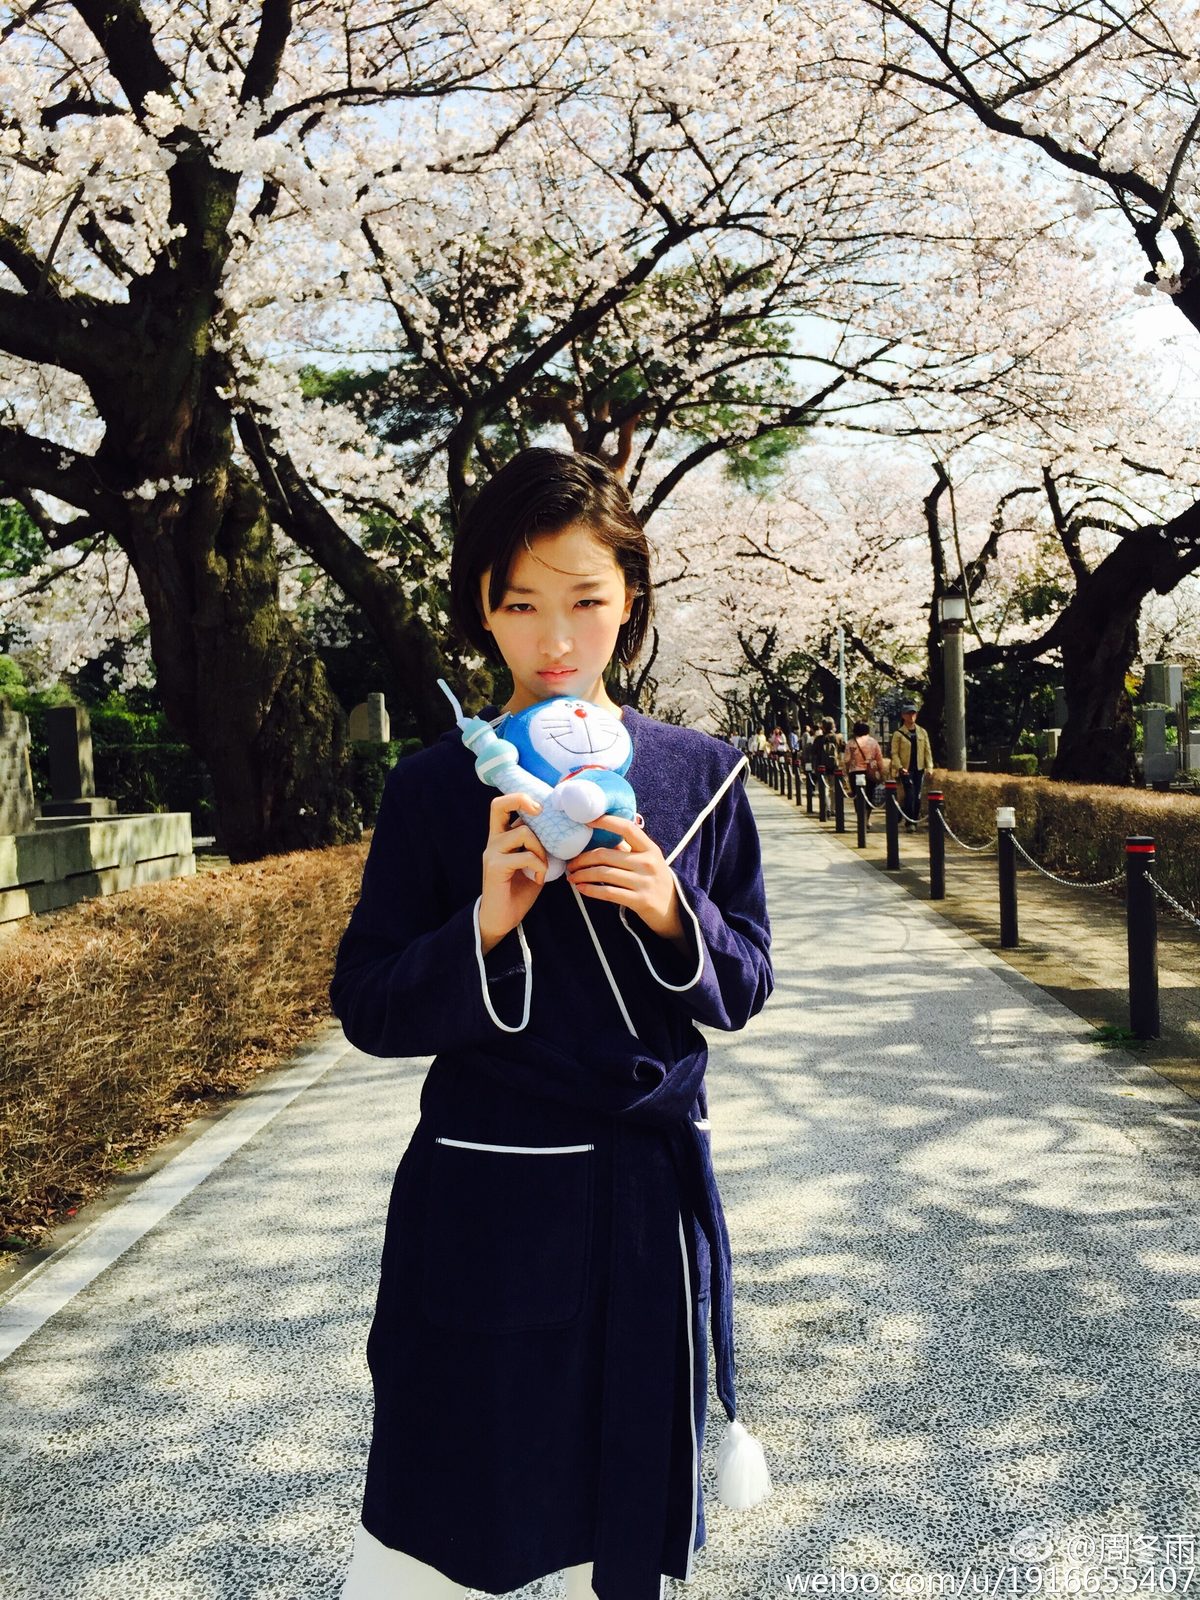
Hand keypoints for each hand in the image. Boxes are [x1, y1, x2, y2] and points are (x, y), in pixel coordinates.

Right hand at [478, 792, 547, 954]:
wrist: (501, 919)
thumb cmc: (518, 892)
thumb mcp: (534, 864)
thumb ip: (540, 848)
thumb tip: (566, 834)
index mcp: (502, 837)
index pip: (504, 806)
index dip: (521, 798)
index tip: (541, 807)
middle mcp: (494, 840)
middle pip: (498, 805)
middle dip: (521, 800)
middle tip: (540, 811)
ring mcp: (492, 852)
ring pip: (522, 832)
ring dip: (540, 848)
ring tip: (544, 866)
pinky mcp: (495, 867)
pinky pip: (525, 856)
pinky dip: (539, 865)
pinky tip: (539, 879)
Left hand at [565, 814, 689, 949]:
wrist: (675, 911)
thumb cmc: (655, 881)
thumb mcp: (647, 861)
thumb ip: (628, 849)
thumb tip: (599, 835)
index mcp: (650, 848)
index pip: (627, 828)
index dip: (606, 822)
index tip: (586, 820)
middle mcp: (648, 863)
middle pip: (606, 855)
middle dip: (583, 858)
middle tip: (571, 863)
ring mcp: (644, 882)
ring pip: (603, 873)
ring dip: (583, 874)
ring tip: (573, 876)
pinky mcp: (639, 900)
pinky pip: (608, 892)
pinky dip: (591, 890)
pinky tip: (581, 888)